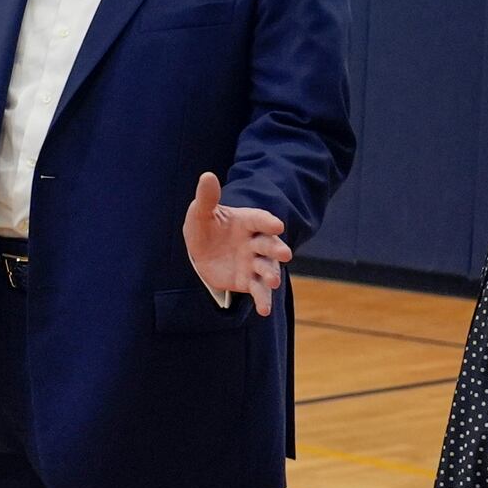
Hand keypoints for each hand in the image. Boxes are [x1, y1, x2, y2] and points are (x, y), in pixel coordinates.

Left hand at [182, 172, 291, 315]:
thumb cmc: (205, 227)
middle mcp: (255, 241)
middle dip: (277, 249)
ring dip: (272, 274)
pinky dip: (263, 300)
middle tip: (285, 254)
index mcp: (247, 221)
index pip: (260, 220)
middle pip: (269, 244)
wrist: (202, 252)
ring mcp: (253, 262)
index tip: (277, 224)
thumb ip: (207, 197)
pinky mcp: (248, 280)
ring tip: (274, 281)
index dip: (268, 222)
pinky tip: (264, 311)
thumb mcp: (201, 212)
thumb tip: (207, 175)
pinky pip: (258, 290)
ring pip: (267, 268)